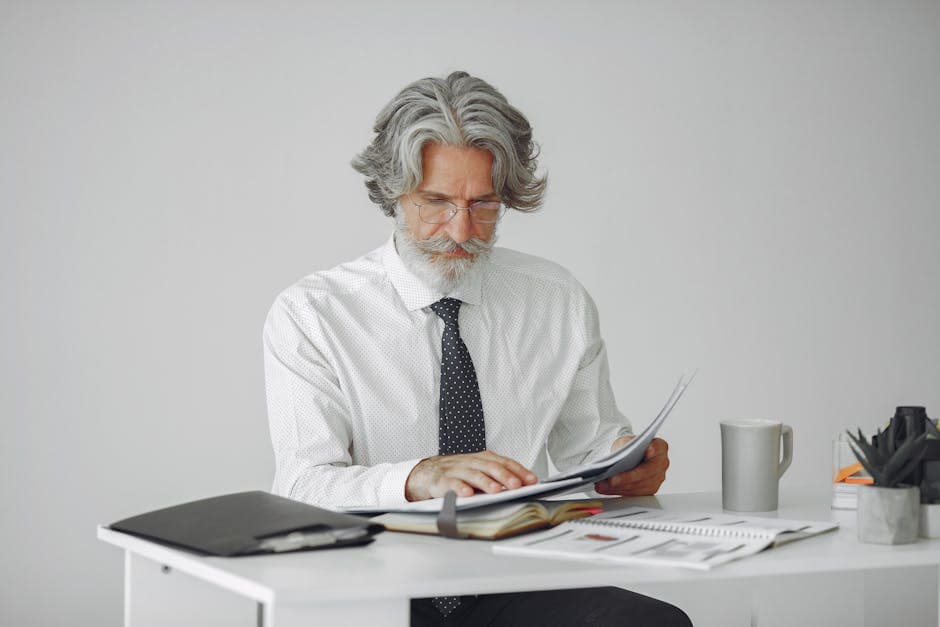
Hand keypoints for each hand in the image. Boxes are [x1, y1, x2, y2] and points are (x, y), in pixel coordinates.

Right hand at [405, 450, 537, 500]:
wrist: (426, 473)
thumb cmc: (456, 473)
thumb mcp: (477, 470)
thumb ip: (495, 476)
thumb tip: (519, 486)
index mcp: (481, 459)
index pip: (504, 462)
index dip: (519, 470)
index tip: (531, 480)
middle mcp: (470, 462)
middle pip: (490, 466)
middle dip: (506, 476)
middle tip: (517, 485)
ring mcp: (456, 470)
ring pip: (473, 474)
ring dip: (486, 483)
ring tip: (497, 491)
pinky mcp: (441, 481)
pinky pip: (451, 484)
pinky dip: (459, 488)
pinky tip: (467, 494)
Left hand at [594, 436, 669, 495]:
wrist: (626, 456)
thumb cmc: (628, 447)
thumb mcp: (625, 441)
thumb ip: (626, 445)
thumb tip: (619, 455)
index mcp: (660, 447)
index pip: (658, 448)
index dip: (654, 450)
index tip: (648, 451)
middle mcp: (661, 464)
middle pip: (646, 472)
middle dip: (627, 477)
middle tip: (612, 480)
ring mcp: (656, 479)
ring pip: (638, 486)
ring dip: (619, 487)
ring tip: (603, 485)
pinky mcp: (648, 490)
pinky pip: (632, 493)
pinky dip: (617, 491)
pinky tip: (605, 488)